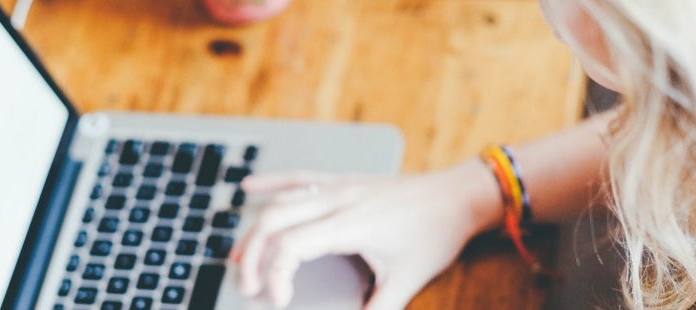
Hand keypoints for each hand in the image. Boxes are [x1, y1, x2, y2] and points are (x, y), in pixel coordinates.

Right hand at [229, 160, 502, 309]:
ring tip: (237, 257)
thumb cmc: (435, 233)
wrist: (458, 196)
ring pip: (280, 200)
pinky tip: (247, 186)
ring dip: (254, 228)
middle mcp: (338, 200)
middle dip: (252, 255)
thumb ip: (378, 309)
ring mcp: (338, 186)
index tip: (279, 300)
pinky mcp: (343, 181)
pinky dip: (270, 182)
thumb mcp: (407, 280)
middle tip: (248, 286)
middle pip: (273, 221)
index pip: (291, 246)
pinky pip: (298, 177)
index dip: (275, 276)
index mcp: (350, 223)